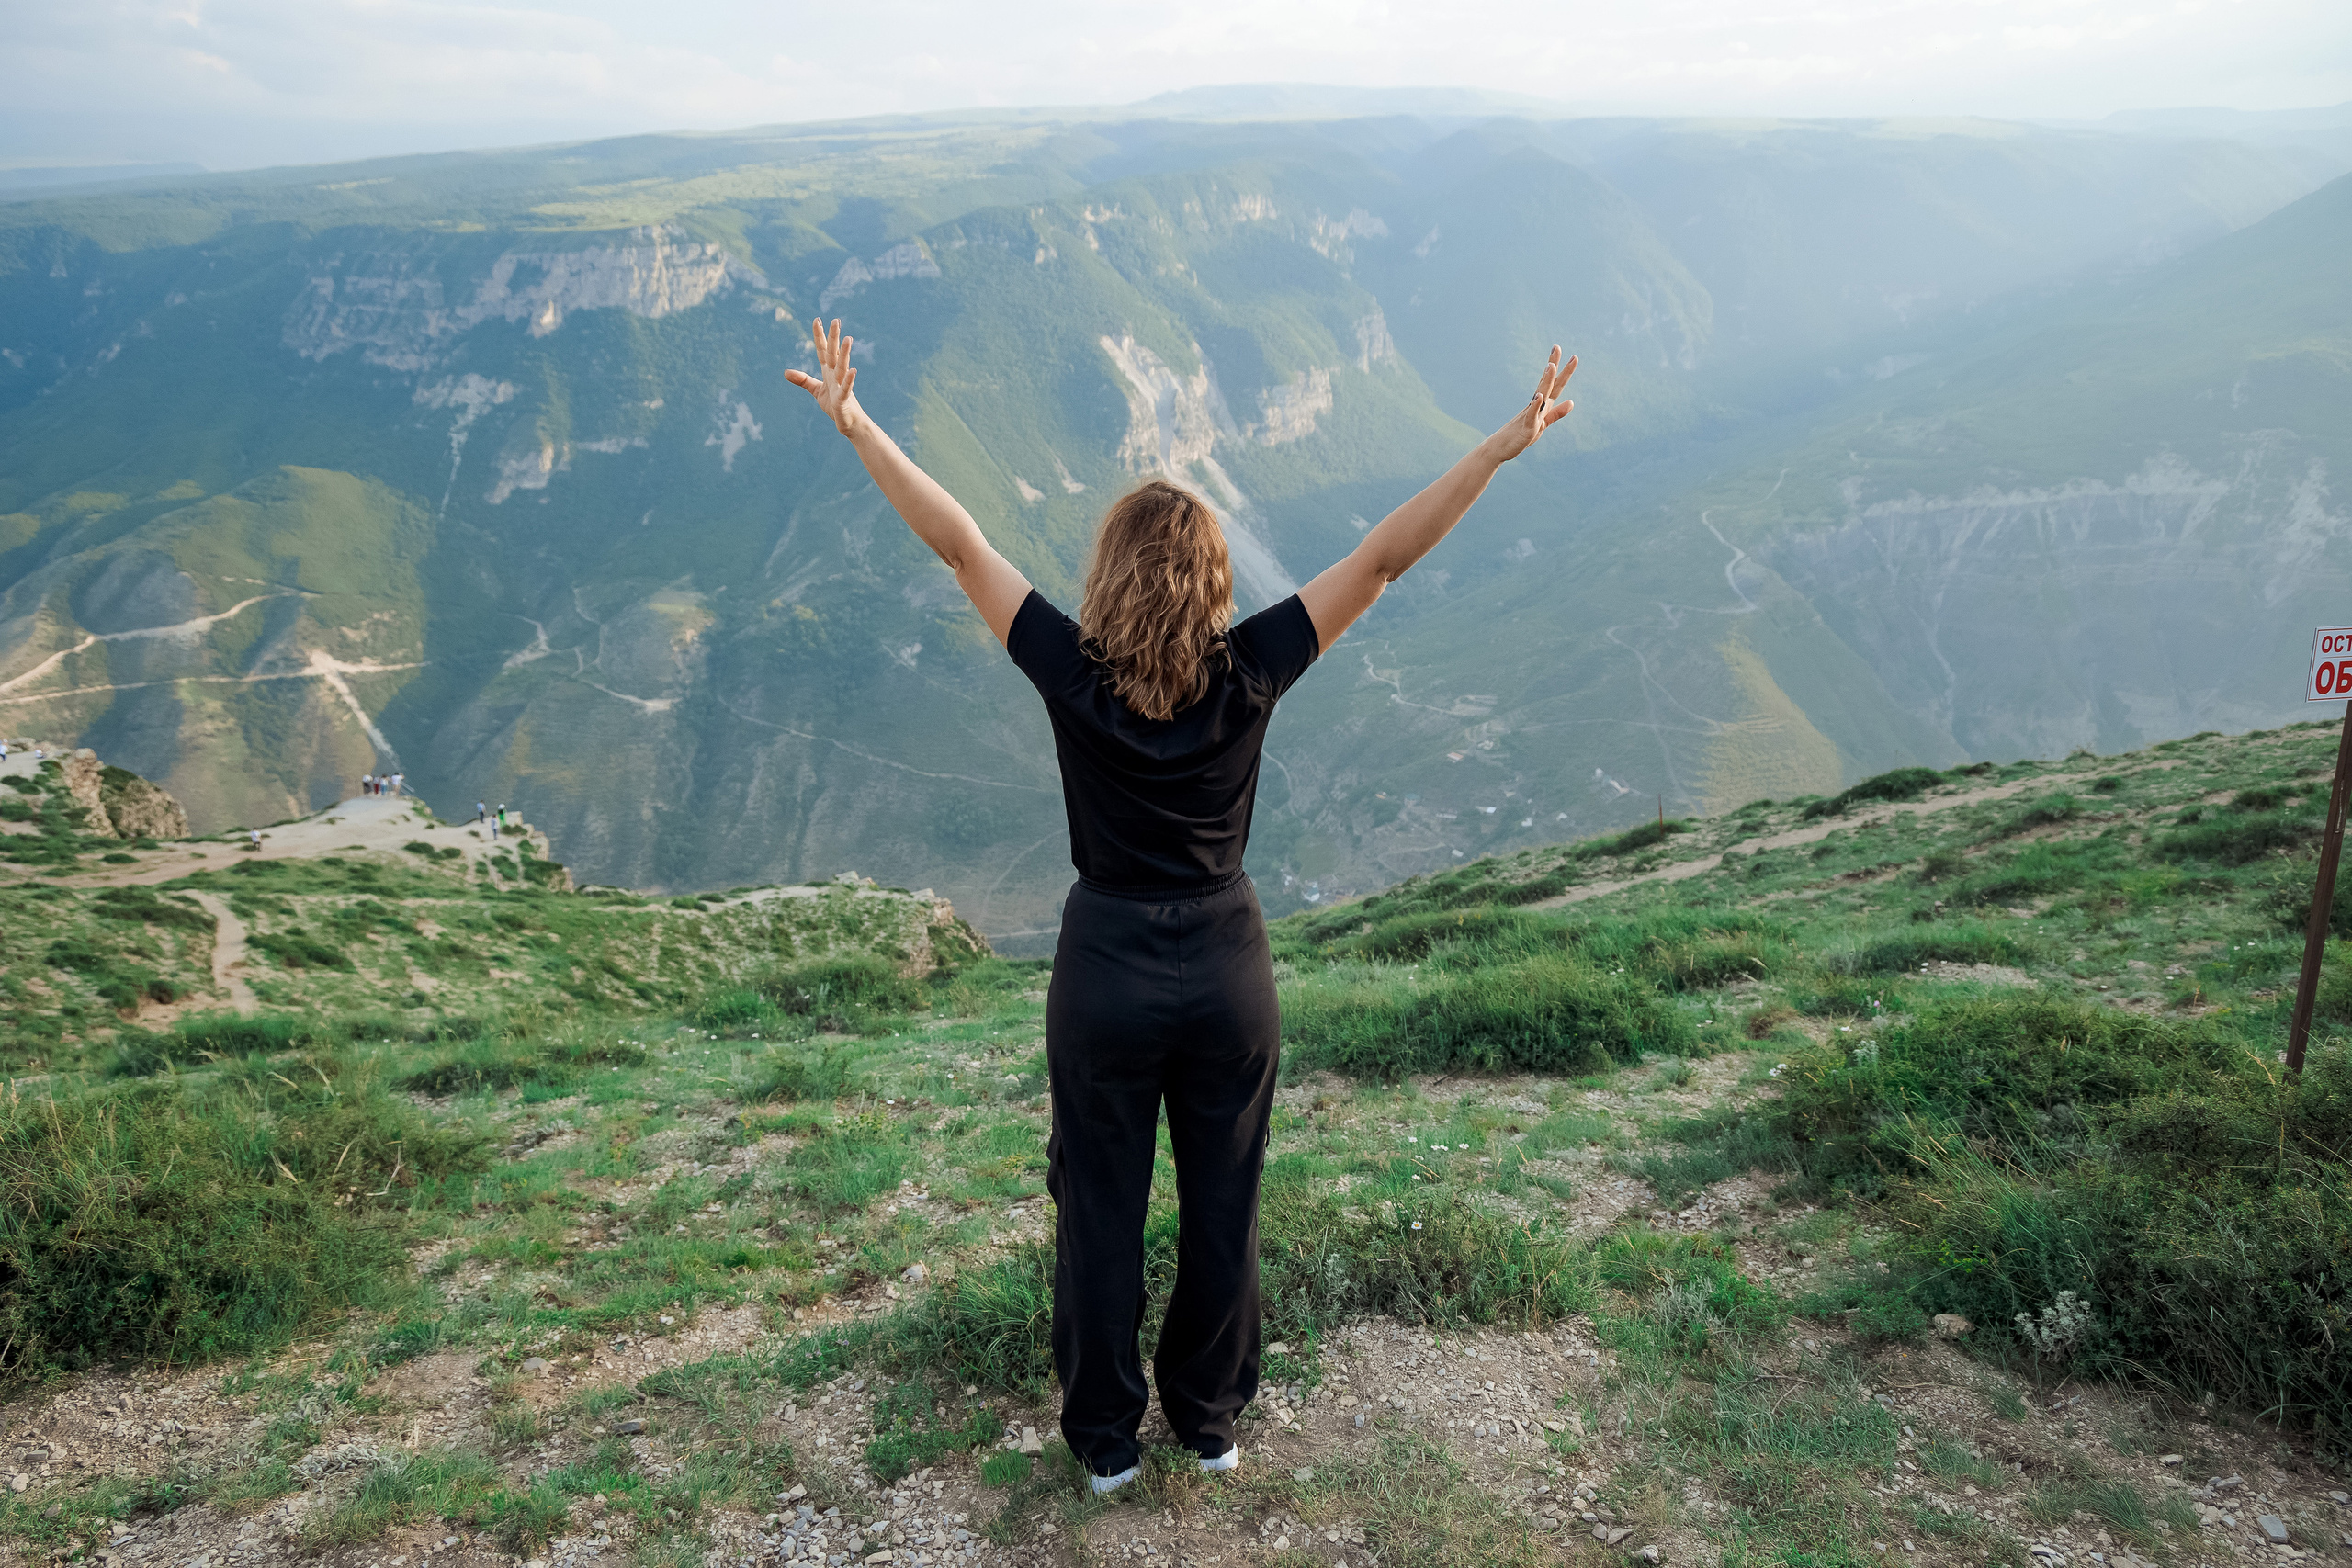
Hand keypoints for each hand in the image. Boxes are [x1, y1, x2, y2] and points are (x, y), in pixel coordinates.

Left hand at [783, 316, 863, 435]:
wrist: (849, 423)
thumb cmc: (835, 405)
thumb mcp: (816, 390)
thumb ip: (803, 380)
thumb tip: (785, 372)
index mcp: (829, 371)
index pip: (823, 351)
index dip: (819, 337)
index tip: (817, 320)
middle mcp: (836, 375)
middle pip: (834, 353)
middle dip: (834, 337)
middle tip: (836, 320)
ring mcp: (841, 386)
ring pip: (843, 367)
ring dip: (845, 354)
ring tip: (848, 339)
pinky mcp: (844, 399)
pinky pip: (847, 388)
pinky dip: (849, 380)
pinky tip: (852, 370)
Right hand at [1486, 346, 1576, 461]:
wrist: (1500, 448)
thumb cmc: (1521, 435)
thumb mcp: (1543, 424)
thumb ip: (1556, 413)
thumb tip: (1572, 402)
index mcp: (1542, 404)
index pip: (1554, 384)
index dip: (1561, 369)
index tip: (1568, 354)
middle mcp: (1536, 405)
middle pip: (1548, 383)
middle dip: (1553, 365)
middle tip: (1557, 346)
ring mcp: (1531, 415)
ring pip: (1540, 395)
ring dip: (1546, 380)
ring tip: (1551, 365)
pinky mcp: (1527, 427)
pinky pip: (1532, 415)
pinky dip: (1536, 405)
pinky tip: (1540, 396)